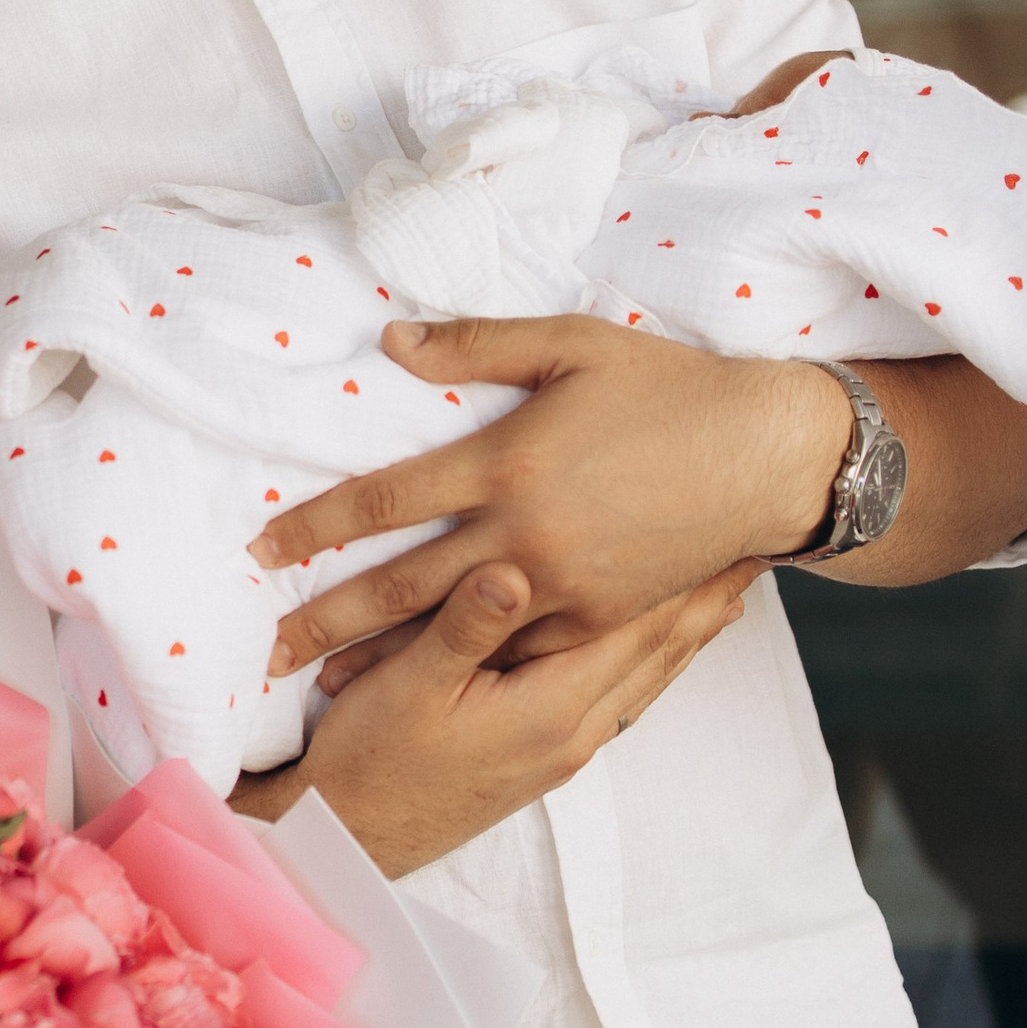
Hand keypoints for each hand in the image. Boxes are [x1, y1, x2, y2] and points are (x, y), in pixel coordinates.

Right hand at [230, 561, 754, 876]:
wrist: (349, 842)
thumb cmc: (371, 761)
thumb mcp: (406, 687)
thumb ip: (464, 626)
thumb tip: (513, 567)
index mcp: (551, 710)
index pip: (640, 632)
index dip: (690, 582)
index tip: (734, 539)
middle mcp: (573, 733)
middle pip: (659, 657)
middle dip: (707, 604)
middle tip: (755, 554)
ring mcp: (562, 750)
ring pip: (644, 681)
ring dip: (685, 636)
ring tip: (725, 594)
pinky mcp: (542, 757)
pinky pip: (618, 696)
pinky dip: (647, 661)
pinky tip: (649, 649)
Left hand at [252, 314, 851, 676]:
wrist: (765, 455)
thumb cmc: (668, 388)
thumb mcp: (572, 344)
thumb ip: (476, 343)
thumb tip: (391, 341)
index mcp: (509, 461)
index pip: (385, 500)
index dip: (315, 524)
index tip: (260, 545)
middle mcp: (526, 533)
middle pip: (401, 585)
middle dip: (326, 618)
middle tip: (268, 645)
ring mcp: (564, 586)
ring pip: (453, 634)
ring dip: (384, 660)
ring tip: (321, 683)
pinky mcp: (599, 619)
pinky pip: (518, 653)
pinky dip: (466, 670)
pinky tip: (423, 686)